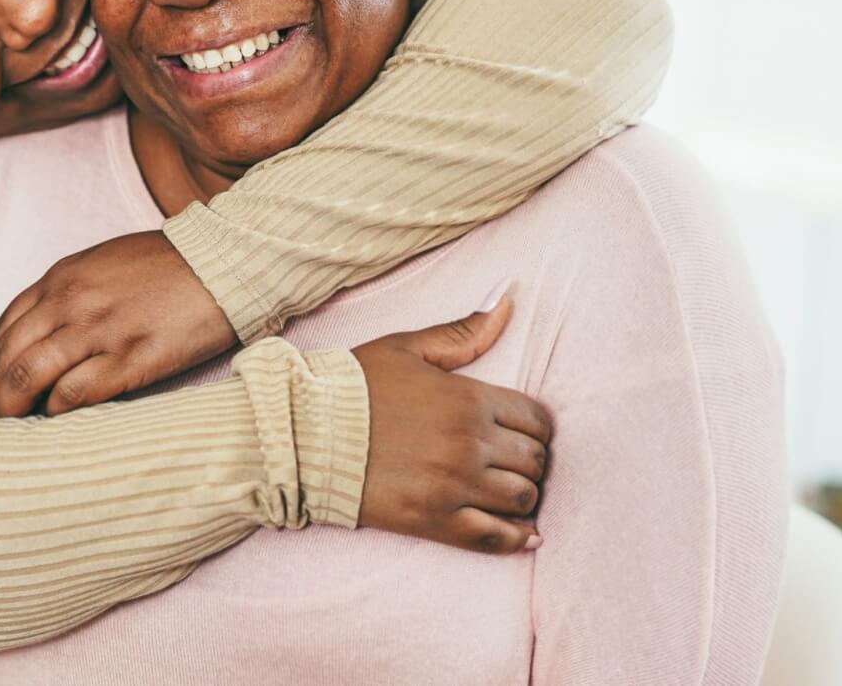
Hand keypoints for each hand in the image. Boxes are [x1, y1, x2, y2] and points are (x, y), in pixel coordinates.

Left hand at [0, 230, 236, 417]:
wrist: (223, 262)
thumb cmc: (169, 265)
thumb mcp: (105, 264)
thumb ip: (71, 294)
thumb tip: (44, 333)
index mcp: (62, 279)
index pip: (5, 328)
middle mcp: (71, 302)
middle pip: (8, 357)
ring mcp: (99, 330)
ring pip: (29, 377)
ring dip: (15, 410)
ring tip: (17, 428)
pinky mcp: (130, 358)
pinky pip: (74, 394)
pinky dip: (57, 413)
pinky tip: (60, 421)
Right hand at [354, 294, 553, 553]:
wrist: (304, 433)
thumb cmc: (354, 386)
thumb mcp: (408, 348)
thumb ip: (463, 332)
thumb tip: (508, 302)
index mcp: (468, 398)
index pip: (537, 420)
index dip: (537, 427)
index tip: (524, 433)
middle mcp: (469, 443)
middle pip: (534, 460)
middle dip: (531, 461)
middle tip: (514, 462)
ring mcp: (453, 485)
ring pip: (522, 498)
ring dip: (524, 496)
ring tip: (508, 491)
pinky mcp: (434, 521)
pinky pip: (494, 537)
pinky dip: (517, 539)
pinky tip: (526, 535)